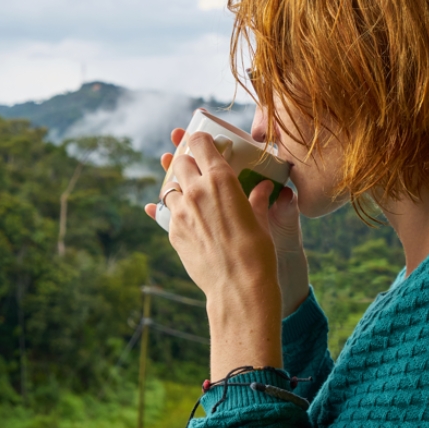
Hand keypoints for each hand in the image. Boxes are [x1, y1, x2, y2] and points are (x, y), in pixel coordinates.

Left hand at [146, 129, 309, 318]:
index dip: (201, 140)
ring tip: (192, 196)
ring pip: (170, 187)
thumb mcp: (260, 220)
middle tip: (198, 169)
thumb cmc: (257, 252)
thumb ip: (256, 199)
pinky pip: (166, 213)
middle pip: (180, 161)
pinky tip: (183, 215)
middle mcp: (196, 190)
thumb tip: (263, 188)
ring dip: (179, 187)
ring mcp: (180, 211)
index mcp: (221, 179)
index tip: (205, 142)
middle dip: (188, 162)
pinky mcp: (172, 232)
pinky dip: (174, 211)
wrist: (238, 288)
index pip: (200, 143)